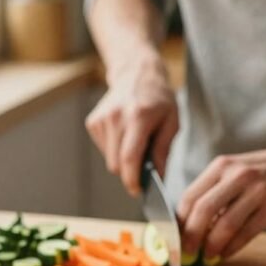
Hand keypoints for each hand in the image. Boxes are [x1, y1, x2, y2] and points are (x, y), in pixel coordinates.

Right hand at [86, 59, 178, 194]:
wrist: (136, 74)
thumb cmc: (158, 99)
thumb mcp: (172, 121)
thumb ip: (163, 150)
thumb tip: (158, 176)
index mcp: (138, 116)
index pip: (129, 157)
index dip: (132, 179)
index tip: (137, 191)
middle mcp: (116, 117)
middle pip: (116, 164)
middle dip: (130, 172)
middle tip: (144, 167)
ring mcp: (102, 119)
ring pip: (110, 159)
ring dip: (123, 160)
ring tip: (136, 142)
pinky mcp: (93, 122)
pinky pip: (104, 149)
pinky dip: (115, 150)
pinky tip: (124, 135)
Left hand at [177, 142, 265, 257]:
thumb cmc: (265, 171)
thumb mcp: (236, 170)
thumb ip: (214, 190)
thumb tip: (189, 223)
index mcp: (222, 166)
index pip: (190, 196)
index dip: (178, 222)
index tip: (174, 238)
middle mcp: (237, 176)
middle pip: (203, 210)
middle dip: (190, 236)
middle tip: (186, 251)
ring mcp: (257, 191)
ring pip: (225, 224)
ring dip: (212, 245)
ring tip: (207, 255)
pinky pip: (246, 233)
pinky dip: (232, 247)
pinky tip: (225, 253)